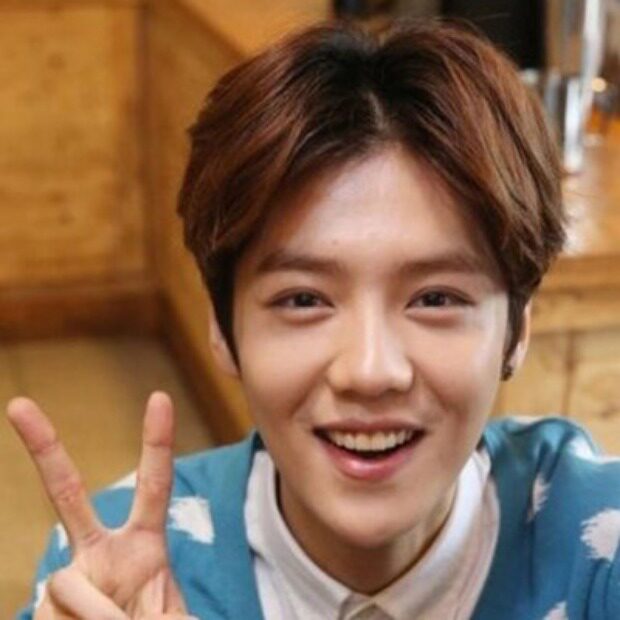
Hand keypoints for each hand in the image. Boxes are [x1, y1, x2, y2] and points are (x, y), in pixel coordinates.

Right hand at [7, 391, 188, 618]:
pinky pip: (51, 613)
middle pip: (68, 492)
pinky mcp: (41, 609)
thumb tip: (96, 603)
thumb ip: (158, 612)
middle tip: (17, 405)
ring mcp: (67, 579)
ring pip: (65, 584)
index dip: (157, 443)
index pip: (155, 485)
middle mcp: (101, 552)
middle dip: (45, 448)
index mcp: (144, 546)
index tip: (159, 397)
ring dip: (97, 615)